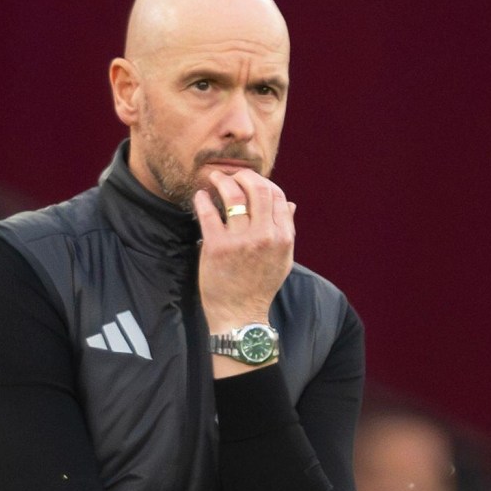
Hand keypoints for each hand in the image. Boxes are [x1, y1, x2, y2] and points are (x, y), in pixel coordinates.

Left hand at [193, 169, 294, 338]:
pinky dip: (202, 200)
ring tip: (214, 178)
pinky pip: (209, 213)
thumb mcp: (282, 259)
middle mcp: (265, 236)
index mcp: (283, 237)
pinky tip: (200, 196)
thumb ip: (286, 230)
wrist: (240, 315)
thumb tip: (289, 204)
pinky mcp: (217, 247)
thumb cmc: (260, 286)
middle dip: (243, 176)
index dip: (263, 183)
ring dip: (222, 181)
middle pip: (258, 189)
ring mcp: (241, 241)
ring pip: (233, 197)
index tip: (250, 181)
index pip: (277, 196)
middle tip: (231, 175)